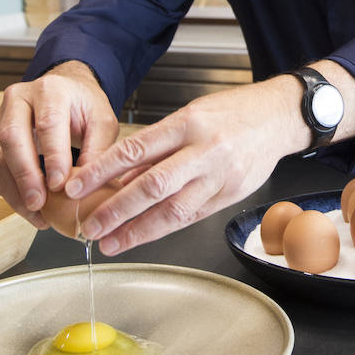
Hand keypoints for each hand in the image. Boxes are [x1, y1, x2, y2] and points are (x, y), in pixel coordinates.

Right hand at [0, 61, 120, 226]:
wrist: (67, 92)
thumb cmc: (84, 107)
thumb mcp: (102, 121)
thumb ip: (97, 150)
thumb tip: (83, 185)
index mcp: (50, 90)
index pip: (48, 123)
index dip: (53, 156)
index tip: (59, 185)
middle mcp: (20, 98)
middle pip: (13, 136)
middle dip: (25, 174)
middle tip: (38, 203)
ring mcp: (2, 116)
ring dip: (13, 188)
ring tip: (34, 212)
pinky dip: (9, 190)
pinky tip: (27, 207)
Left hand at [60, 76, 308, 255]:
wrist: (278, 118)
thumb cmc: (230, 112)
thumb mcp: (189, 115)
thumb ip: (157, 146)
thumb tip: (119, 174)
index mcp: (187, 123)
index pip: (135, 149)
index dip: (101, 172)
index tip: (76, 187)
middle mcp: (204, 151)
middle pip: (152, 186)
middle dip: (116, 210)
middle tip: (90, 226)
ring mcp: (220, 176)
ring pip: (173, 210)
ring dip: (137, 230)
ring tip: (111, 242)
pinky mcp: (231, 195)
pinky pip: (192, 216)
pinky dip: (164, 228)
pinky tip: (144, 236)